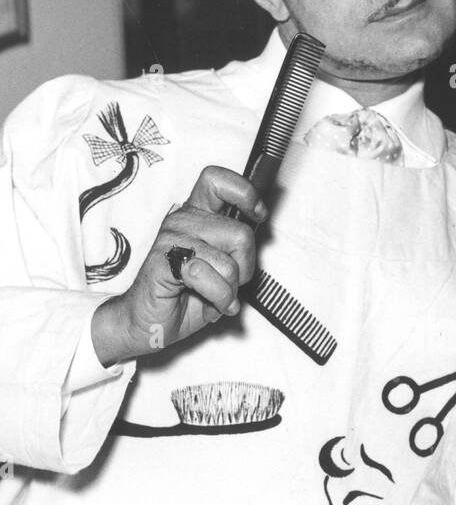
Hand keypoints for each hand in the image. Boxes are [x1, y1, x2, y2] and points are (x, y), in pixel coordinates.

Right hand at [90, 165, 266, 365]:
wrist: (148, 323)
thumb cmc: (184, 297)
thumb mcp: (221, 268)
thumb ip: (236, 247)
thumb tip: (257, 230)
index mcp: (196, 216)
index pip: (217, 181)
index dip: (245, 194)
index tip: (257, 215)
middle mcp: (182, 221)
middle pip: (239, 232)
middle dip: (245, 267)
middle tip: (230, 283)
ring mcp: (170, 240)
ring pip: (227, 261)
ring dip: (229, 289)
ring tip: (216, 297)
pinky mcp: (162, 262)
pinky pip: (205, 275)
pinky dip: (217, 298)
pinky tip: (209, 305)